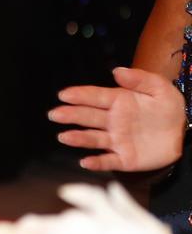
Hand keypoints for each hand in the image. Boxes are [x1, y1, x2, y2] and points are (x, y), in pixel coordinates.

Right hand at [50, 66, 186, 171]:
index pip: (95, 97)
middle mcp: (113, 121)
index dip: (79, 95)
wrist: (183, 133)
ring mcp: (117, 140)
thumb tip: (117, 71)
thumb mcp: (161, 88)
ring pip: (94, 139)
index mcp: (119, 102)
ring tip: (64, 137)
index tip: (64, 94)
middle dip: (71, 115)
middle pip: (88, 117)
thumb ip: (140, 79)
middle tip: (55, 114)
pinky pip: (109, 161)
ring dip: (78, 138)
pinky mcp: (125, 159)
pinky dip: (97, 163)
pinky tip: (85, 162)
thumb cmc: (168, 108)